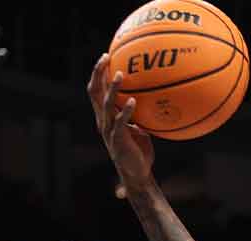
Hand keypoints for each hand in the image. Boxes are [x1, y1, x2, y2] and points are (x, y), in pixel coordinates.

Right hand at [87, 54, 154, 194]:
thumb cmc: (139, 151)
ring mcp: (109, 130)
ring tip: (120, 75)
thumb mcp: (140, 128)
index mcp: (105, 116)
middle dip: (98, 73)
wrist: (137, 174)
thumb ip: (141, 113)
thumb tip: (156, 97)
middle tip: (105, 57)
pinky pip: (121, 122)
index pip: (96, 90)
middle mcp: (103, 120)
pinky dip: (126, 111)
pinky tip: (133, 101)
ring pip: (106, 104)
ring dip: (112, 89)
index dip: (97, 73)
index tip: (106, 56)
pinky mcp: (118, 140)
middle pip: (94, 92)